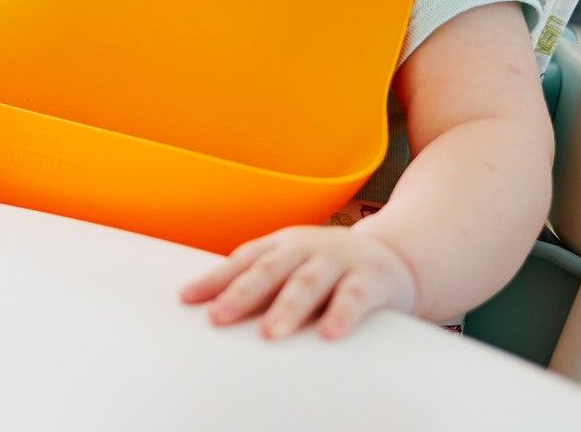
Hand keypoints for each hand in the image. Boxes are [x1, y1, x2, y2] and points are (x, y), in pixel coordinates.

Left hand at [178, 225, 417, 339]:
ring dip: (287, 308)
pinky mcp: (372, 279)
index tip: (186, 299)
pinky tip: (328, 334)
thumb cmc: (329, 269)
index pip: (242, 261)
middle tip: (217, 317)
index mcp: (282, 245)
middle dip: (241, 294)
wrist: (394, 257)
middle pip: (269, 269)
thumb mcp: (294, 268)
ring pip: (308, 282)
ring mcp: (339, 260)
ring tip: (268, 334)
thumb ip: (263, 285)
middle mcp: (306, 248)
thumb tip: (214, 311)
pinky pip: (354, 297)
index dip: (214, 279)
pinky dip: (341, 314)